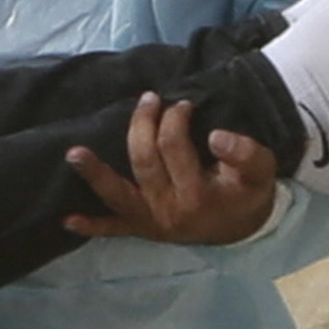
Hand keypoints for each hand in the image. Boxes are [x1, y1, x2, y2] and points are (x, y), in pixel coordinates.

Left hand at [64, 96, 280, 247]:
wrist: (241, 229)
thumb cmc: (247, 194)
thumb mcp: (260, 173)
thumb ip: (246, 153)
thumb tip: (215, 135)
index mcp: (197, 194)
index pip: (174, 146)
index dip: (175, 119)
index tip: (183, 104)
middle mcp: (168, 210)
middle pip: (144, 160)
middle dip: (142, 125)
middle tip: (149, 99)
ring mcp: (151, 222)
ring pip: (118, 194)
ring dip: (95, 174)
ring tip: (73, 153)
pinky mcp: (141, 228)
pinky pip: (113, 229)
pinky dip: (91, 225)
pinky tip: (67, 220)